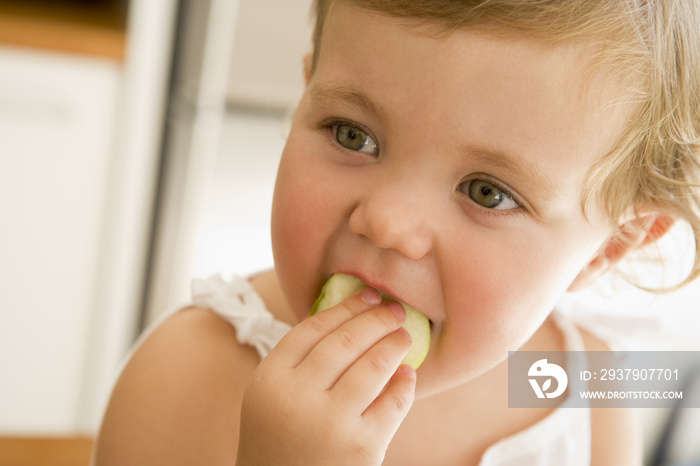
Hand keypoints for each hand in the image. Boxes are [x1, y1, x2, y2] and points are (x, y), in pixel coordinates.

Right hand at [237, 288, 415, 465]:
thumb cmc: (278, 443)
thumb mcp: (269, 398)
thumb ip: (298, 364)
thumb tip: (351, 322)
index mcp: (269, 378)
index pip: (313, 328)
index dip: (345, 307)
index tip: (367, 295)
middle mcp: (297, 396)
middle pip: (346, 340)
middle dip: (376, 318)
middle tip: (395, 310)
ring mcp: (330, 422)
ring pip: (373, 366)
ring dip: (394, 345)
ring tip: (403, 337)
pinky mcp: (361, 447)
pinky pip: (392, 403)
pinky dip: (404, 384)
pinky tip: (408, 374)